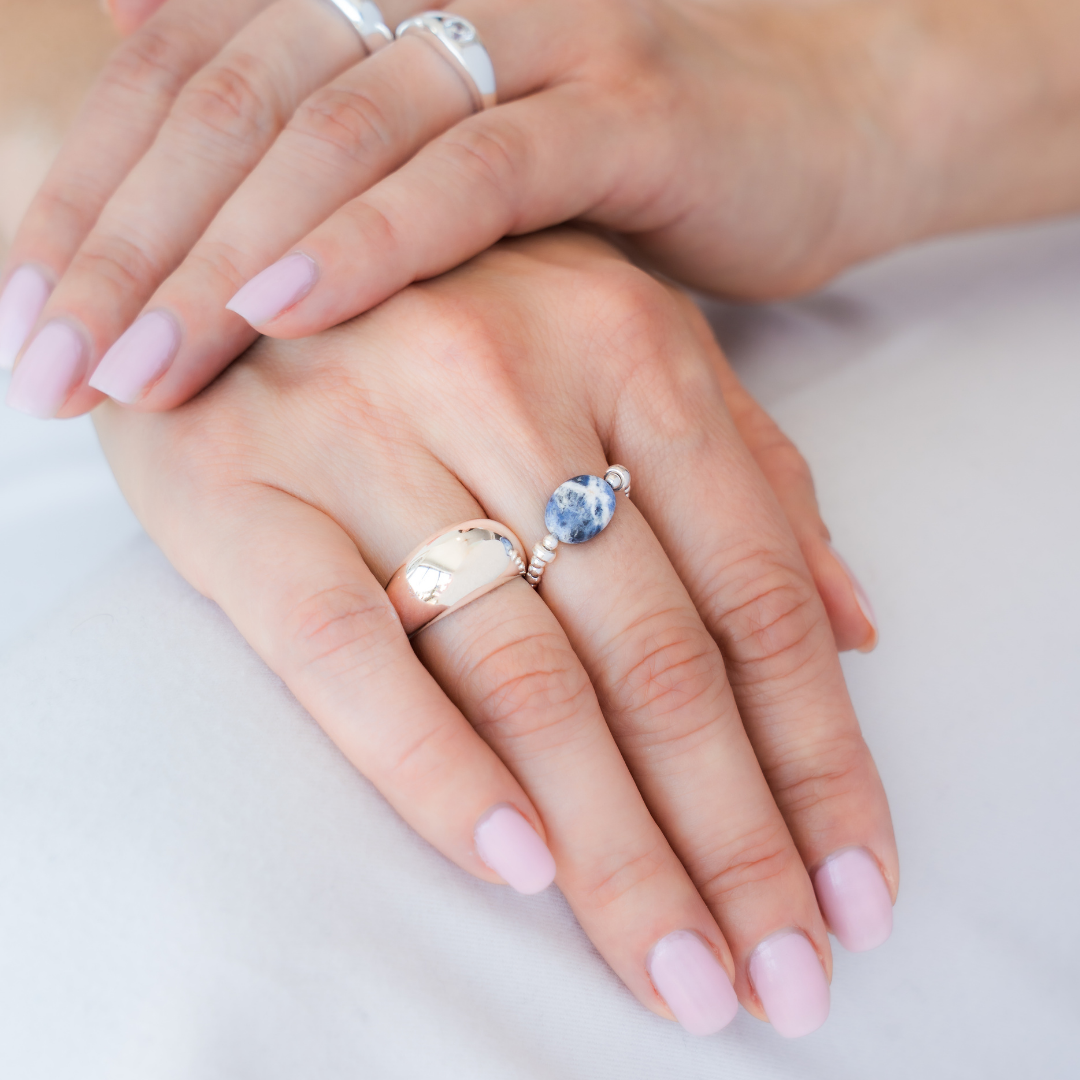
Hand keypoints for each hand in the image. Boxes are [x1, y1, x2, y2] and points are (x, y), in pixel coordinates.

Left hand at [10, 0, 1079, 417]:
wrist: (822, 128)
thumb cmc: (628, 179)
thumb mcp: (467, 179)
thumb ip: (345, 187)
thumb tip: (218, 245)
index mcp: (376, 2)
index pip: (180, 79)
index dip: (85, 197)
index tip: (19, 322)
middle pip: (228, 99)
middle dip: (122, 239)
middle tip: (45, 366)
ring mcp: (534, 39)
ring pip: (335, 130)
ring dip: (221, 252)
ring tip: (132, 367)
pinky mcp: (626, 112)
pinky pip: (476, 172)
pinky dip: (376, 237)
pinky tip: (284, 311)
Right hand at [95, 230, 895, 1035]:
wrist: (225, 235)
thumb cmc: (448, 305)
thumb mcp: (620, 345)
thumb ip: (745, 471)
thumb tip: (857, 631)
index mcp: (627, 339)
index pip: (757, 590)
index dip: (821, 756)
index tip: (854, 889)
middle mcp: (505, 377)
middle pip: (657, 656)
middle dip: (734, 840)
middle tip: (782, 976)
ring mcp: (363, 429)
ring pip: (521, 675)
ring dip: (616, 847)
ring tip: (679, 968)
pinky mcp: (235, 489)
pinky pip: (344, 653)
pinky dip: (433, 767)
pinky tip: (517, 869)